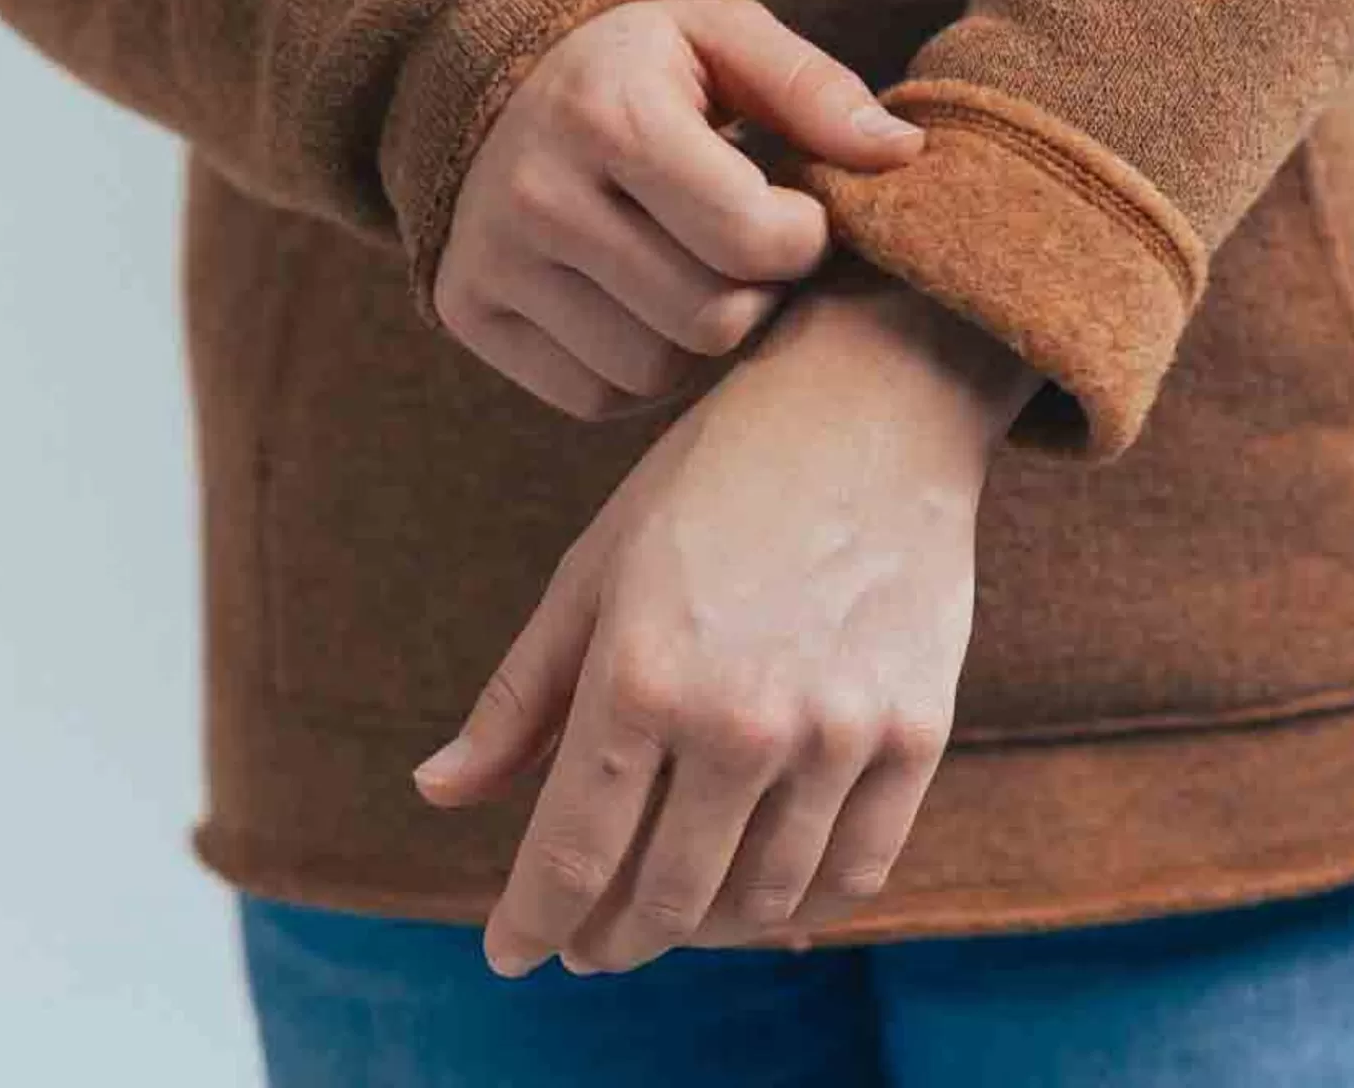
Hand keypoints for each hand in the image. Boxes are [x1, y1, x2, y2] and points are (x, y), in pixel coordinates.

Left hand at [411, 263, 1043, 976]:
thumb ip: (521, 695)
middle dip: (610, 938)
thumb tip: (437, 793)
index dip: (532, 922)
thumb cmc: (716, 475)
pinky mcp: (916, 731)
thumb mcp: (595, 565)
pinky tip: (765, 888)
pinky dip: (800, 903)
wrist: (872, 403)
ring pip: (758, 901)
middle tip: (589, 942)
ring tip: (672, 914)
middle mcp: (738, 719)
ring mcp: (837, 731)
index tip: (511, 951)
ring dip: (702, 930)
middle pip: (664, 901)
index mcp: (639, 673)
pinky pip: (854, 872)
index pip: (571, 856)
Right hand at [431, 0, 926, 418]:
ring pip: (655, 369)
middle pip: (709, 319)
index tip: (800, 210)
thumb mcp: (721, 34)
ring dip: (706, 338)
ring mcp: (494, 261)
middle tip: (758, 249)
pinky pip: (595, 395)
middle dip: (761, 294)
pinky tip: (647, 301)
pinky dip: (643, 367)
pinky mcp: (470, 311)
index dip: (805, 239)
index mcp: (610, 115)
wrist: (484, 68)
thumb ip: (813, 88)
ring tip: (703, 271)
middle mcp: (538, 194)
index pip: (750, 238)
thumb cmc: (635, 59)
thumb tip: (904, 154)